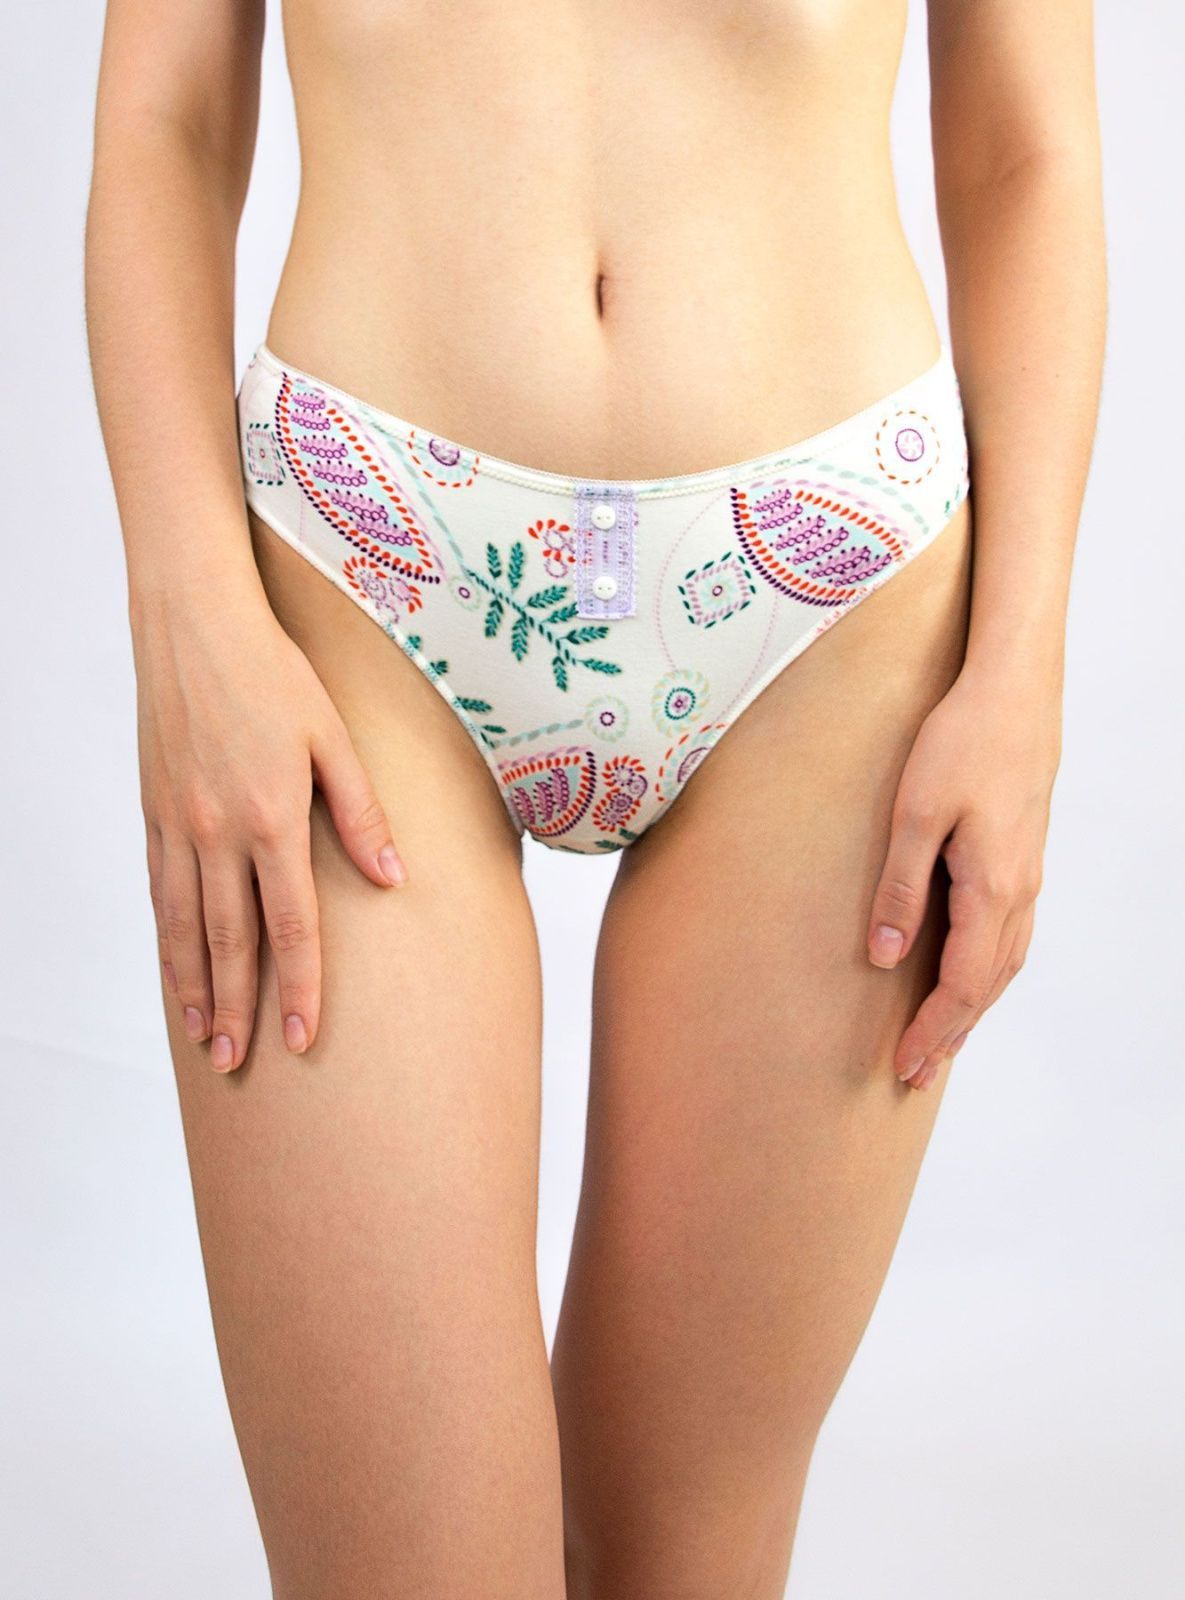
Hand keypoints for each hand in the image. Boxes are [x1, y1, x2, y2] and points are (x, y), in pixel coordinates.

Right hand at [133, 578, 406, 1071]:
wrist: (192, 623)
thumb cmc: (274, 672)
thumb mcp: (332, 736)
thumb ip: (362, 813)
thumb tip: (393, 879)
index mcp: (271, 818)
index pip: (291, 927)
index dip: (300, 989)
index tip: (302, 1040)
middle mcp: (217, 832)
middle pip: (229, 942)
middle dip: (240, 1009)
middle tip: (241, 1063)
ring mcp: (177, 825)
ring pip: (183, 927)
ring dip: (194, 988)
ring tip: (204, 1038)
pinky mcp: (154, 810)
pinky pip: (158, 891)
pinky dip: (165, 939)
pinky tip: (174, 967)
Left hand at [865, 664, 1061, 1089]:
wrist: (1014, 689)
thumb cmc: (961, 741)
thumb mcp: (915, 814)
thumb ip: (901, 888)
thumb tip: (887, 957)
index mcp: (992, 888)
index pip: (964, 985)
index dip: (934, 1031)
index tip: (903, 1065)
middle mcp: (1019, 891)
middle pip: (989, 987)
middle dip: (952, 1035)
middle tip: (916, 1076)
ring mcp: (1028, 874)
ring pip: (1006, 964)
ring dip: (973, 1009)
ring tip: (941, 1042)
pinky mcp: (1024, 856)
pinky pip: (1011, 936)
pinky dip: (990, 972)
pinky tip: (970, 976)